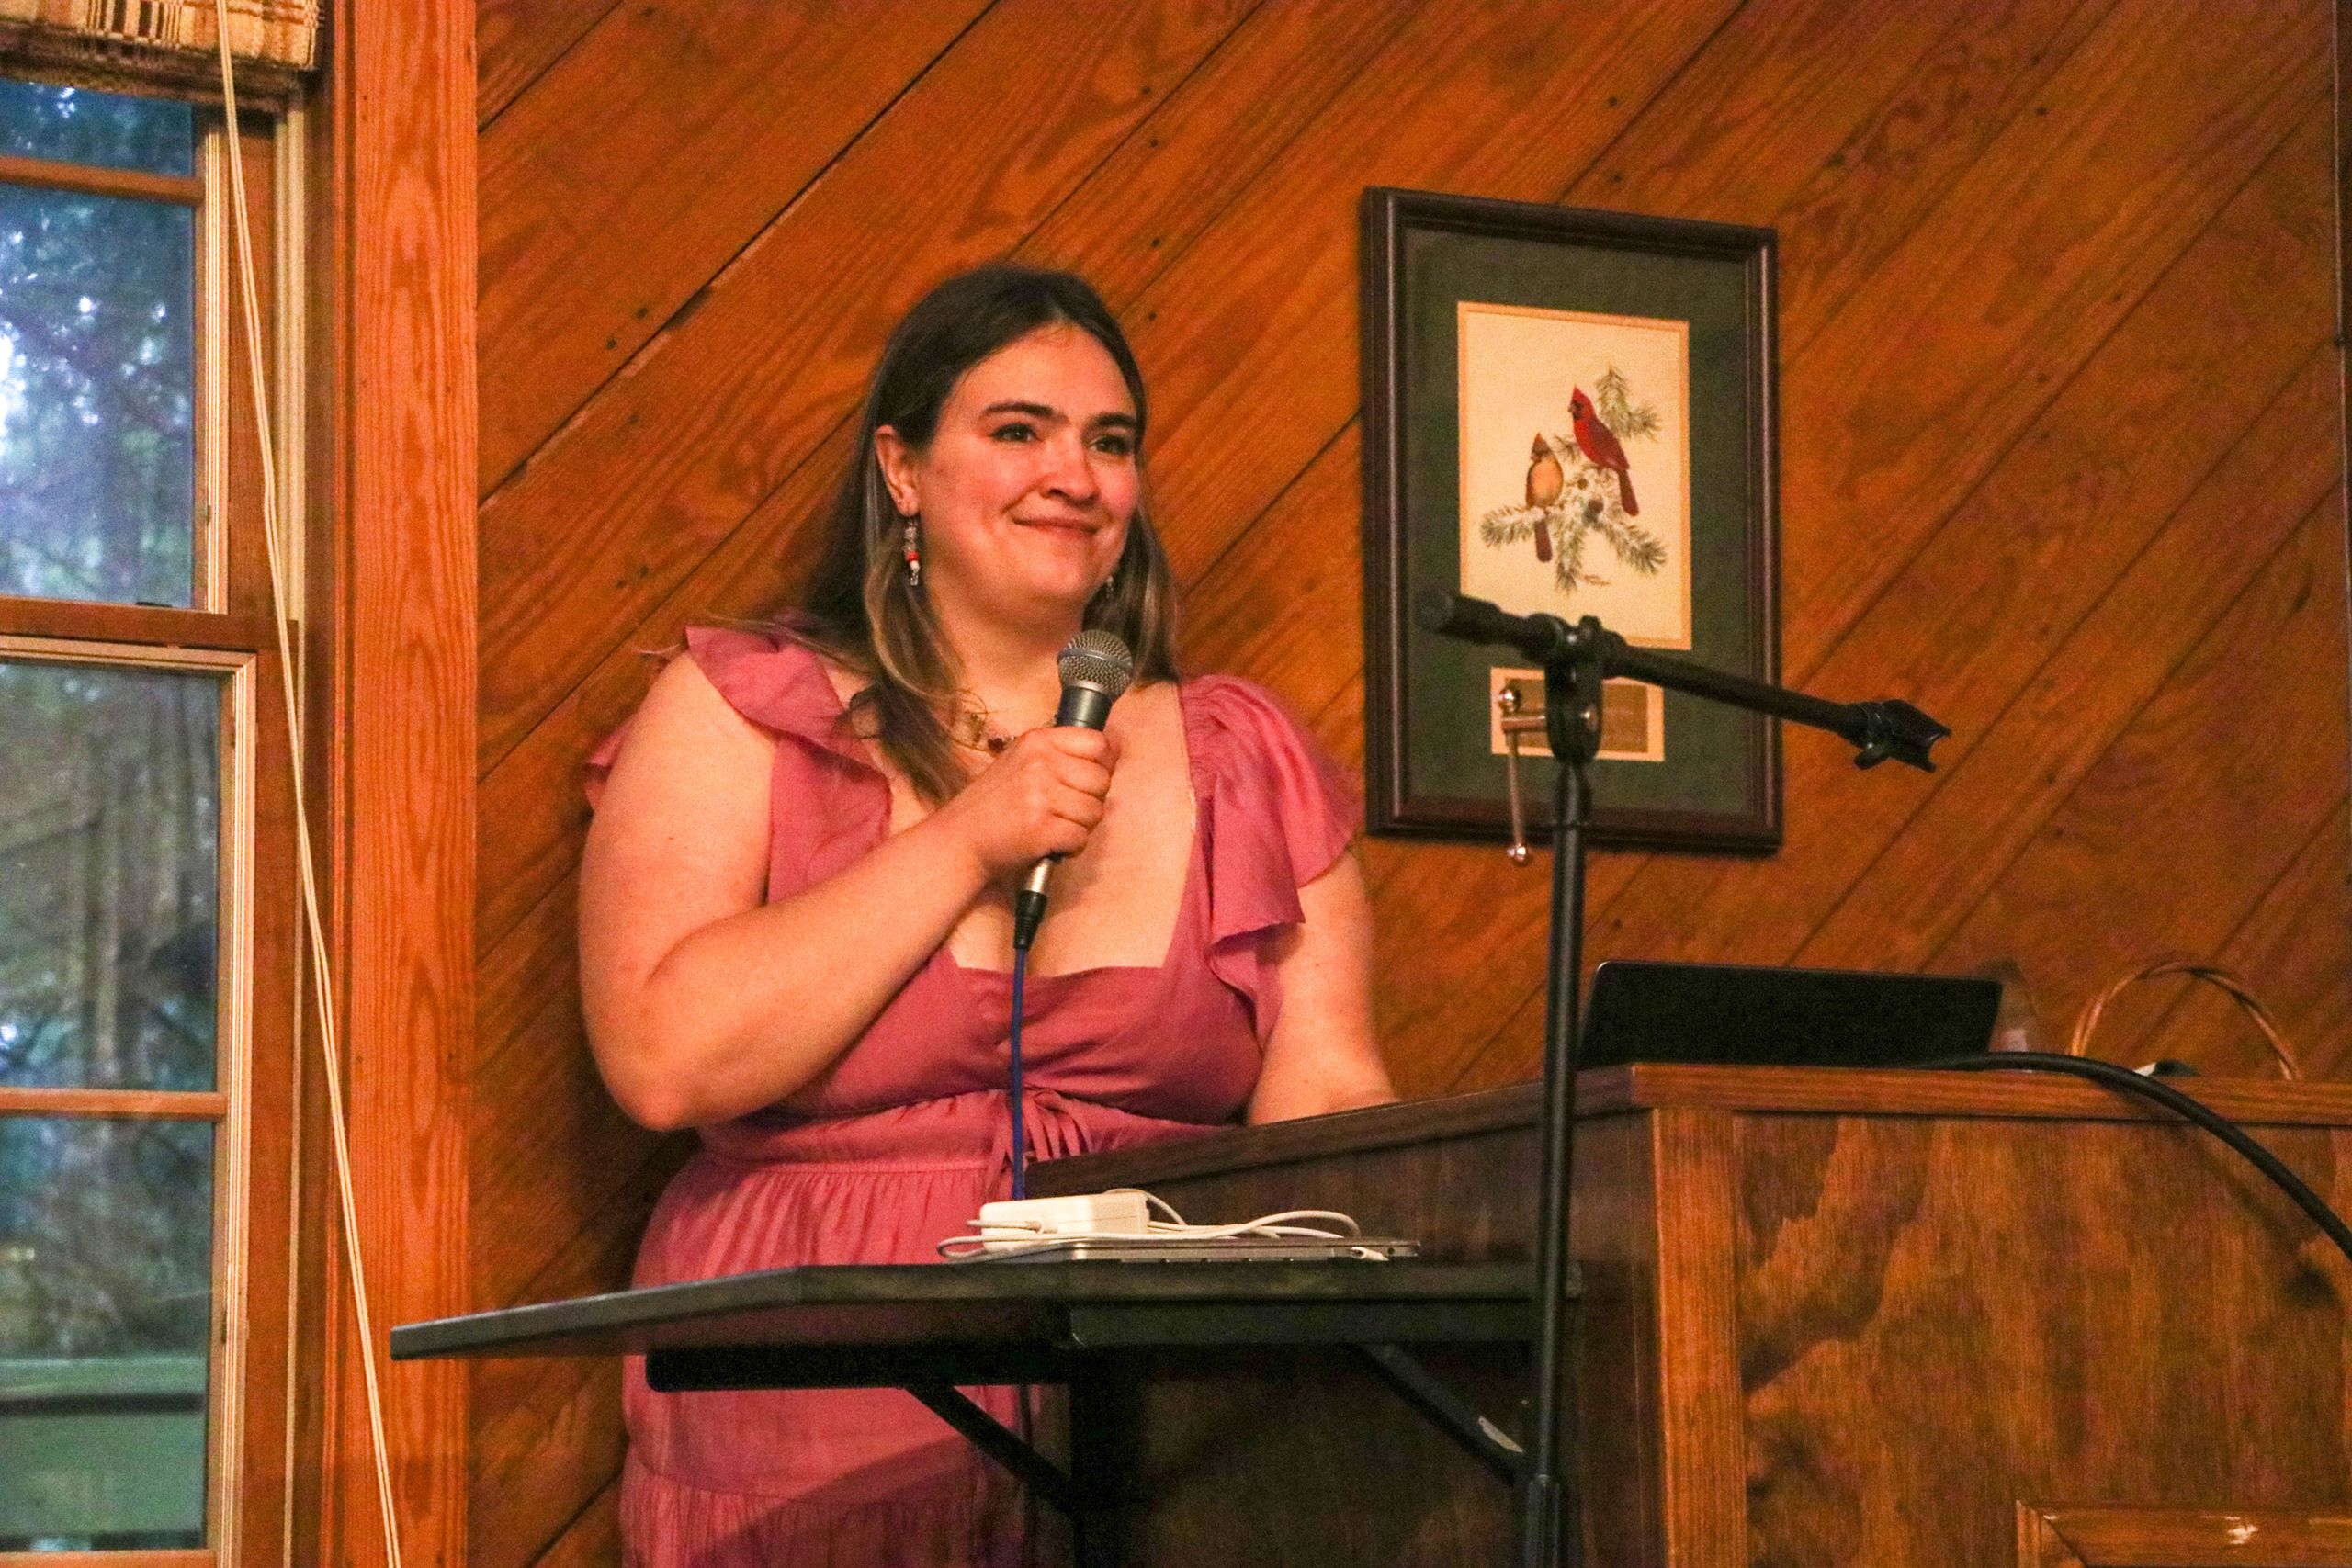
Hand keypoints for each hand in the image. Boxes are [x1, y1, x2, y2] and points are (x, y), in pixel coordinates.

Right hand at [932, 726, 1117, 882]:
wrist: (960, 839)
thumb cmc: (994, 803)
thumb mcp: (1022, 761)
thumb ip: (1064, 753)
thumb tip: (1115, 748)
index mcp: (1037, 741)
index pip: (1098, 744)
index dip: (1102, 765)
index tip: (1089, 780)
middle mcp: (1040, 763)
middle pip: (1101, 780)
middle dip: (1090, 801)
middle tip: (1064, 810)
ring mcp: (1040, 796)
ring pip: (1095, 812)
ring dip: (1081, 826)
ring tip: (1055, 826)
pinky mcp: (1041, 829)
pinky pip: (1081, 837)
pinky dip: (1071, 847)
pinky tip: (1052, 843)